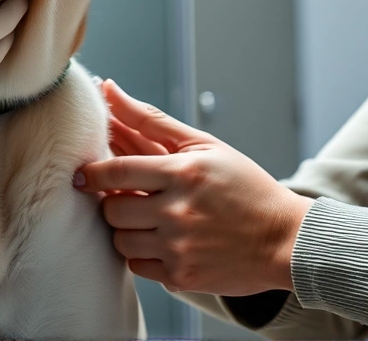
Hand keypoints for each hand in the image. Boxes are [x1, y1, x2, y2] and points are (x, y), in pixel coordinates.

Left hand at [75, 80, 311, 295]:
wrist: (285, 239)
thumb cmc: (244, 186)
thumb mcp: (204, 146)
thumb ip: (151, 121)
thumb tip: (110, 90)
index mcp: (184, 173)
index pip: (117, 171)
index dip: (93, 173)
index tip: (83, 175)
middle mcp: (179, 211)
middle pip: (113, 209)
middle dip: (113, 202)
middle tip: (130, 198)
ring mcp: (179, 248)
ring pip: (121, 240)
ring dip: (127, 230)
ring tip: (150, 221)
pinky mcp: (182, 277)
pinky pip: (137, 266)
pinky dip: (143, 254)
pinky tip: (163, 242)